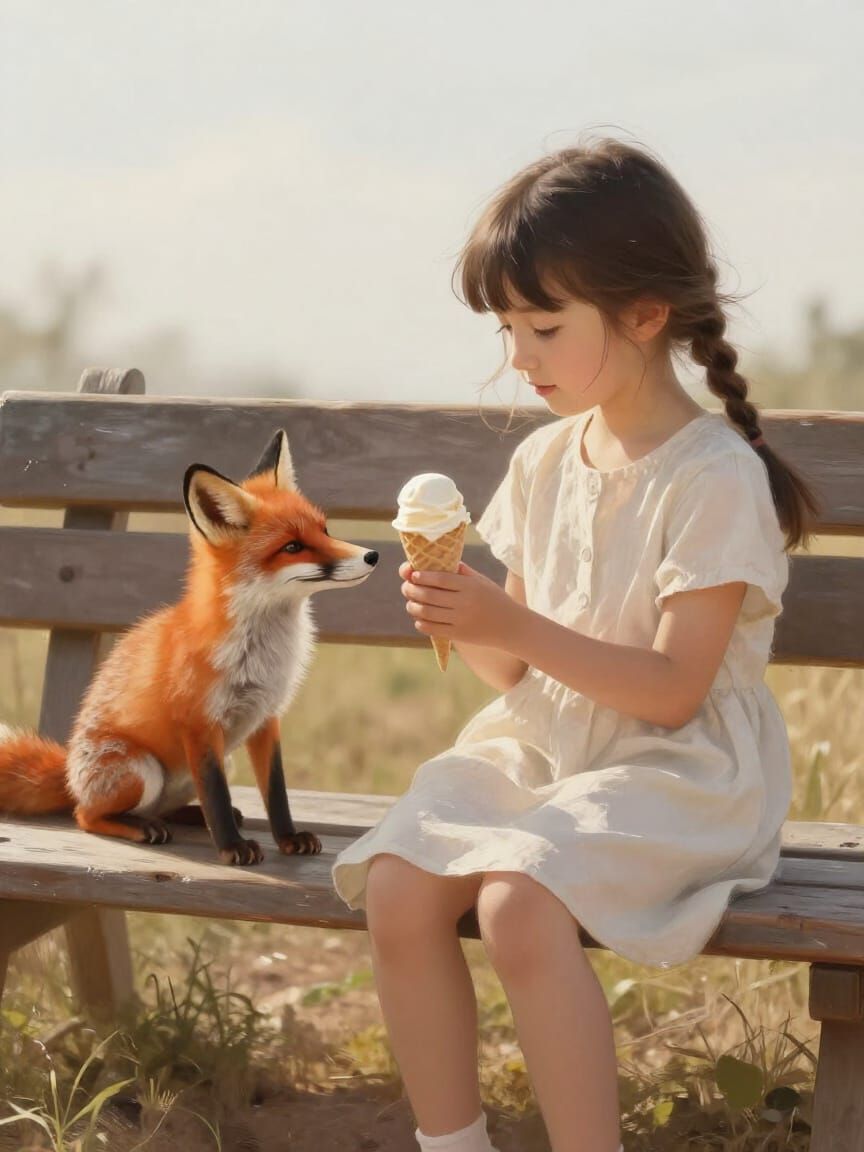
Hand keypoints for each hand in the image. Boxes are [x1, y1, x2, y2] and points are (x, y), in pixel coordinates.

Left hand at [399, 559, 520, 648]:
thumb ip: (462, 572)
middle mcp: (464, 603)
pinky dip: (421, 623)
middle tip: (406, 587)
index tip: (413, 574)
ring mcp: (461, 620)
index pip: (440, 579)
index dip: (422, 576)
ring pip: (427, 612)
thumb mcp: (482, 581)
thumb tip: (439, 561)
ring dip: (413, 607)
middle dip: (412, 590)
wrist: (511, 626)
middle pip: (429, 595)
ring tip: (410, 604)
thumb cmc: (495, 599)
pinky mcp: (459, 635)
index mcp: (470, 586)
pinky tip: (419, 618)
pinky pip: (433, 629)